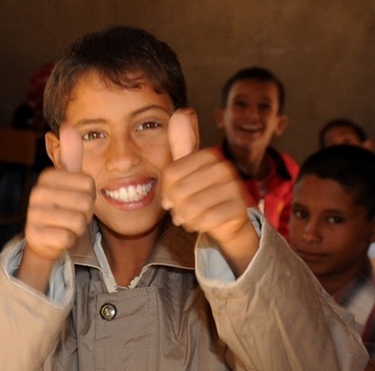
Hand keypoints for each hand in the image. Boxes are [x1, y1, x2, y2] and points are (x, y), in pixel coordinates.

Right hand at [19, 126, 93, 285]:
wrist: (43, 239)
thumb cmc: (62, 206)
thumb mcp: (68, 180)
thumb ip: (71, 155)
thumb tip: (69, 126)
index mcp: (48, 177)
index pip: (88, 183)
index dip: (90, 195)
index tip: (76, 199)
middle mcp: (37, 193)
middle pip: (85, 202)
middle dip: (85, 213)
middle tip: (72, 214)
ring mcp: (33, 214)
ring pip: (78, 221)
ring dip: (77, 227)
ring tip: (65, 225)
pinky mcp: (34, 235)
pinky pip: (68, 237)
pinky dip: (68, 240)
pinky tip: (58, 237)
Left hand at [159, 109, 258, 272]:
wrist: (228, 220)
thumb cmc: (203, 192)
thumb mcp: (188, 169)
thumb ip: (181, 145)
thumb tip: (180, 111)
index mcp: (208, 156)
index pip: (171, 173)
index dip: (164, 190)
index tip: (168, 199)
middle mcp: (223, 168)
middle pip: (180, 190)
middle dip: (174, 205)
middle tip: (178, 210)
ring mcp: (234, 187)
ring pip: (193, 206)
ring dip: (185, 216)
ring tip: (187, 217)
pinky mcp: (239, 208)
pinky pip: (207, 219)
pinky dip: (198, 224)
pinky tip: (198, 223)